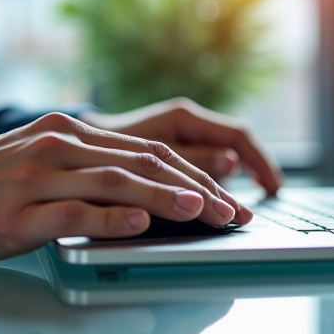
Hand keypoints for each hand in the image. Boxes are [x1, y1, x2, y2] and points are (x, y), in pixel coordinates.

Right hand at [0, 112, 259, 267]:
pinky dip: (113, 220)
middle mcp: (56, 144)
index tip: (226, 197)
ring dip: (169, 200)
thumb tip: (138, 194)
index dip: (194, 174)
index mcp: (65, 130)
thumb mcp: (31, 163)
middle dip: (197, 188)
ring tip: (207, 214)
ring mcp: (34, 177)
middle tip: (233, 212)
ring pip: (117, 183)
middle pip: (144, 162)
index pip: (146, 150)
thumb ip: (81, 168)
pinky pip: (73, 214)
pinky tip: (143, 229)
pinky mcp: (14, 213)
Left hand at [80, 98, 282, 195]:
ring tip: (236, 216)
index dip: (261, 163)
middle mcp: (184, 124)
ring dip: (228, 190)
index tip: (273, 189)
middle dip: (249, 182)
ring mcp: (177, 140)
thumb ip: (179, 159)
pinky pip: (196, 172)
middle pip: (233, 151)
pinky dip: (208, 191)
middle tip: (254, 214)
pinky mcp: (165, 157)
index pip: (239, 136)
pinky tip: (211, 210)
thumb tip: (230, 161)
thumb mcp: (139, 155)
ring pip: (216, 164)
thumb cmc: (94, 148)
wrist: (60, 149)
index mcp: (182, 117)